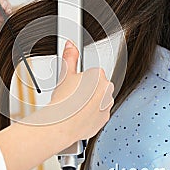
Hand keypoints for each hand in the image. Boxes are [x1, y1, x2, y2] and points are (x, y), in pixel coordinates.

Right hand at [0, 40, 113, 169]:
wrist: (62, 124)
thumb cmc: (64, 102)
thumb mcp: (65, 74)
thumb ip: (70, 57)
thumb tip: (71, 44)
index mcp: (99, 76)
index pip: (92, 74)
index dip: (80, 80)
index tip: (73, 86)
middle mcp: (107, 91)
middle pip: (96, 87)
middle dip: (86, 90)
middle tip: (72, 96)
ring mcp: (107, 106)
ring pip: (98, 100)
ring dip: (89, 102)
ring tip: (74, 107)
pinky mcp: (104, 120)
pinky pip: (98, 114)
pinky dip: (90, 115)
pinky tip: (78, 116)